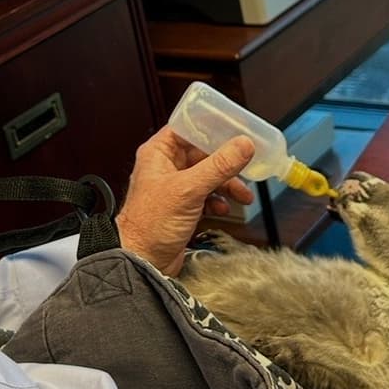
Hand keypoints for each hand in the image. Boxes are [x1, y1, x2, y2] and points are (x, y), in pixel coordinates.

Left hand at [115, 125, 256, 275]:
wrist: (142, 261)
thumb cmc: (150, 224)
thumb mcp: (189, 189)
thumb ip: (219, 166)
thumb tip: (243, 145)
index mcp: (159, 153)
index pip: (187, 128)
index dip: (210, 127)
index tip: (234, 128)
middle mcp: (165, 167)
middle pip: (202, 154)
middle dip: (226, 162)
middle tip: (246, 165)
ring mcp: (175, 188)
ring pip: (208, 176)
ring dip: (226, 184)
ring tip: (243, 195)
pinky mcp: (182, 207)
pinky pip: (206, 196)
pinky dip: (218, 201)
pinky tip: (224, 209)